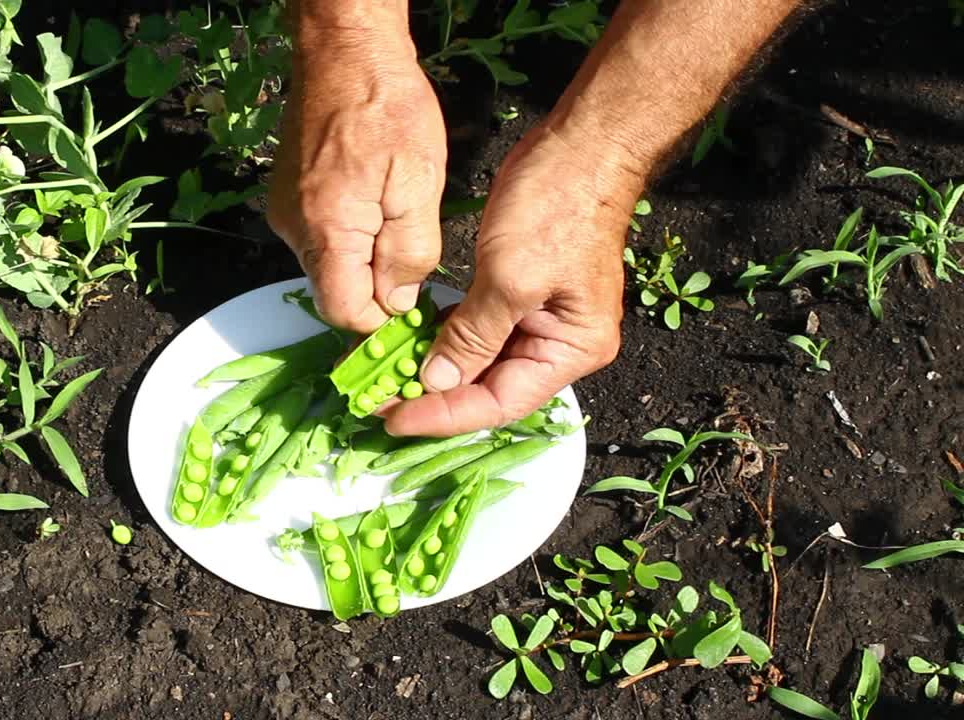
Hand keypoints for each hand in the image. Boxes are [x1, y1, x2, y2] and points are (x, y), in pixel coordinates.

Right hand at [267, 29, 446, 331]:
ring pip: (329, 264)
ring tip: (394, 210)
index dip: (381, 317)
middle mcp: (294, 229)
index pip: (344, 312)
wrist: (344, 51)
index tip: (413, 302)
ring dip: (365, 255)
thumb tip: (397, 302)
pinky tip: (373, 197)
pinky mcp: (286, 197)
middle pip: (335, 290)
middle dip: (375, 284)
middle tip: (412, 248)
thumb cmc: (387, 106)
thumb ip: (410, 252)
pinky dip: (349, 233)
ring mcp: (285, 213)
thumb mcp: (419, 183)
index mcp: (326, 230)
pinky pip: (320, 237)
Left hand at [383, 126, 644, 436]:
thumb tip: (436, 382)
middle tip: (381, 403)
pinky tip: (411, 344)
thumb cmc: (556, 207)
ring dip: (437, 372)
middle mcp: (561, 346)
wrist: (583, 145)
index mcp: (572, 350)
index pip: (500, 403)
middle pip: (491, 390)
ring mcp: (542, 321)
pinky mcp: (521, 296)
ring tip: (388, 380)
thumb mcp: (509, 278)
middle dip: (437, 399)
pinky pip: (481, 332)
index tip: (394, 418)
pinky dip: (447, 340)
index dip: (445, 416)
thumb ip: (473, 336)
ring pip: (482, 364)